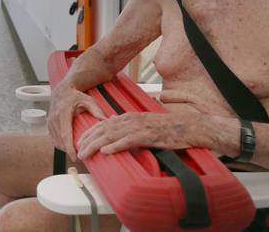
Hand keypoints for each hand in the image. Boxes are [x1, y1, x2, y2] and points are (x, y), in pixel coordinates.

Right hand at [47, 83, 106, 161]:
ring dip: (65, 149)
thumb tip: (105, 120)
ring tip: (76, 152)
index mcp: (63, 113)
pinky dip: (60, 144)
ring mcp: (50, 122)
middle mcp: (54, 118)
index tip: (75, 157)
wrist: (62, 90)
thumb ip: (96, 110)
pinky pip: (53, 139)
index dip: (69, 148)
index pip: (65, 134)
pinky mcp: (48, 125)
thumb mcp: (88, 100)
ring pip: (56, 141)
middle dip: (69, 151)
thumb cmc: (76, 96)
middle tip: (81, 156)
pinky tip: (69, 146)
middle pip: (60, 140)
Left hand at [76, 111, 203, 159]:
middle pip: (104, 129)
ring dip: (96, 144)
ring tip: (86, 152)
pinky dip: (116, 146)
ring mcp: (140, 127)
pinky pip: (129, 141)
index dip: (90, 132)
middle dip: (88, 139)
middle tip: (77, 149)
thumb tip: (118, 131)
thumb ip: (132, 127)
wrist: (190, 126)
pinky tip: (106, 151)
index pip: (104, 123)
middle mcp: (132, 120)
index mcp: (130, 116)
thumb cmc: (170, 128)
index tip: (80, 140)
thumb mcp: (147, 124)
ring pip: (112, 135)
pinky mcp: (149, 136)